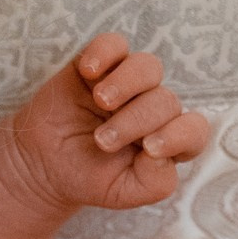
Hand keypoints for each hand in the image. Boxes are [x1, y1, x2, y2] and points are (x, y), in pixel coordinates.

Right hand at [7, 33, 209, 212]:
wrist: (43, 165)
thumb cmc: (87, 177)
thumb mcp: (123, 193)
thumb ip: (154, 183)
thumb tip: (162, 154)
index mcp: (166, 140)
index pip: (194, 130)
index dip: (180, 135)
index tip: (149, 148)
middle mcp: (153, 108)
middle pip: (166, 100)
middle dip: (136, 120)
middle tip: (103, 140)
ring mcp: (127, 84)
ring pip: (148, 66)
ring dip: (127, 83)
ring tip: (101, 100)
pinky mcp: (99, 66)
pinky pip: (113, 45)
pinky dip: (104, 52)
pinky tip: (88, 72)